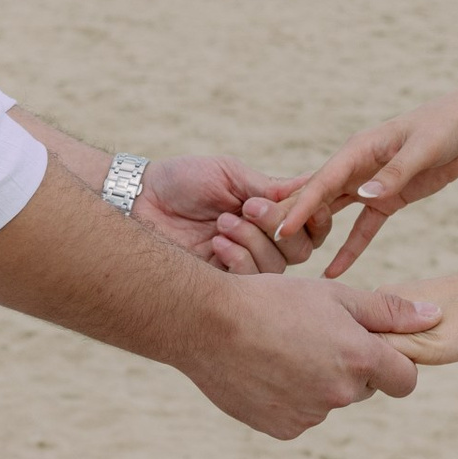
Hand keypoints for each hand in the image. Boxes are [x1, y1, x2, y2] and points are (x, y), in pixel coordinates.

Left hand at [140, 152, 299, 272]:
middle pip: (302, 248)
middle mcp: (264, 239)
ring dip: (253, 241)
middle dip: (279, 226)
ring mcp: (246, 261)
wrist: (141, 202)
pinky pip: (252, 283)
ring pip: (279, 266)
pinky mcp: (225, 282)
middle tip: (247, 208)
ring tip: (222, 223)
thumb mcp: (229, 175)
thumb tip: (310, 188)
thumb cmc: (183, 181)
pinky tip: (217, 244)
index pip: (312, 222)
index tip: (297, 202)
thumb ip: (268, 187)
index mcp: (270, 210)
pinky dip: (239, 260)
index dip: (316, 215)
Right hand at [179, 271, 439, 437]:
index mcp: (359, 358)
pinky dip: (290, 398)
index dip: (394, 363)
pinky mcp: (282, 429)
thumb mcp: (333, 295)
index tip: (375, 349)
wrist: (206, 323)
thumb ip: (388, 312)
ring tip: (282, 350)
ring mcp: (310, 415)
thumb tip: (435, 317)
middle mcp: (339, 393)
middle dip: (349, 368)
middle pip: (363, 388)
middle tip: (314, 338)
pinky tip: (266, 371)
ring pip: (328, 401)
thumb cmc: (272, 300)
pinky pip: (300, 416)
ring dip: (316, 382)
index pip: (404, 380)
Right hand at [251, 88, 457, 275]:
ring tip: (289, 261)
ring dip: (314, 234)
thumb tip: (364, 193)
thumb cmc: (445, 127)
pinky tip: (334, 272)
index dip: (300, 205)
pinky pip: (363, 227)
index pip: (323, 181)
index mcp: (359, 149)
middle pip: (318, 196)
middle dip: (292, 219)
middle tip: (264, 246)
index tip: (279, 228)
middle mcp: (357, 167)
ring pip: (333, 212)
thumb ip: (394, 172)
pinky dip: (350, 248)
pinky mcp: (386, 199)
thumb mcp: (422, 148)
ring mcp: (369, 184)